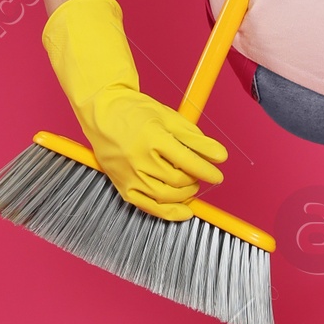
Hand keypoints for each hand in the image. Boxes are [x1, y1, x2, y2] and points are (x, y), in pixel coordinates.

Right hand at [43, 0, 226, 219]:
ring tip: (190, 185)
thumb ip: (196, 138)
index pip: (187, 161)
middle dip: (195, 181)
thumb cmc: (135, 111)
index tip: (217, 175)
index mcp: (151, 137)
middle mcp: (138, 159)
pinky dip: (167, 212)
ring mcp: (128, 174)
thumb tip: (220, 156)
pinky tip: (183, 211)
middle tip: (200, 175)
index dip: (206, 171)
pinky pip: (146, 206)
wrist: (102, 113)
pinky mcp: (121, 185)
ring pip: (164, 196)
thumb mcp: (169, 117)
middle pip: (176, 180)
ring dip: (184, 195)